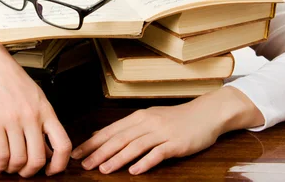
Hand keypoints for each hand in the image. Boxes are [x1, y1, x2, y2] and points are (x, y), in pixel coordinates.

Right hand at [0, 36, 71, 177]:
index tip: (52, 171)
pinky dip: (0, 165)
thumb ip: (43, 121)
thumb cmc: (12, 80)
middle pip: (39, 158)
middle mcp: (32, 117)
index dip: (60, 164)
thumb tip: (48, 149)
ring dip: (14, 169)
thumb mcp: (36, 97)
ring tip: (10, 167)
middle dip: (31, 172)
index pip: (63, 144)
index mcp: (46, 110)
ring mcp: (13, 120)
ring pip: (19, 159)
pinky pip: (1, 154)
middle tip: (25, 172)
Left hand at [70, 86, 263, 174]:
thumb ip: (128, 127)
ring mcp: (162, 132)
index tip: (78, 153)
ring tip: (103, 169)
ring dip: (118, 158)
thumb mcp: (150, 118)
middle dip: (100, 152)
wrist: (207, 113)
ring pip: (135, 146)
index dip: (93, 142)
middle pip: (119, 138)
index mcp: (139, 117)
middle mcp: (147, 122)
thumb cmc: (177, 118)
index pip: (111, 130)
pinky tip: (134, 171)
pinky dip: (145, 162)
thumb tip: (102, 134)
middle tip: (84, 164)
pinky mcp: (176, 143)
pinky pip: (158, 153)